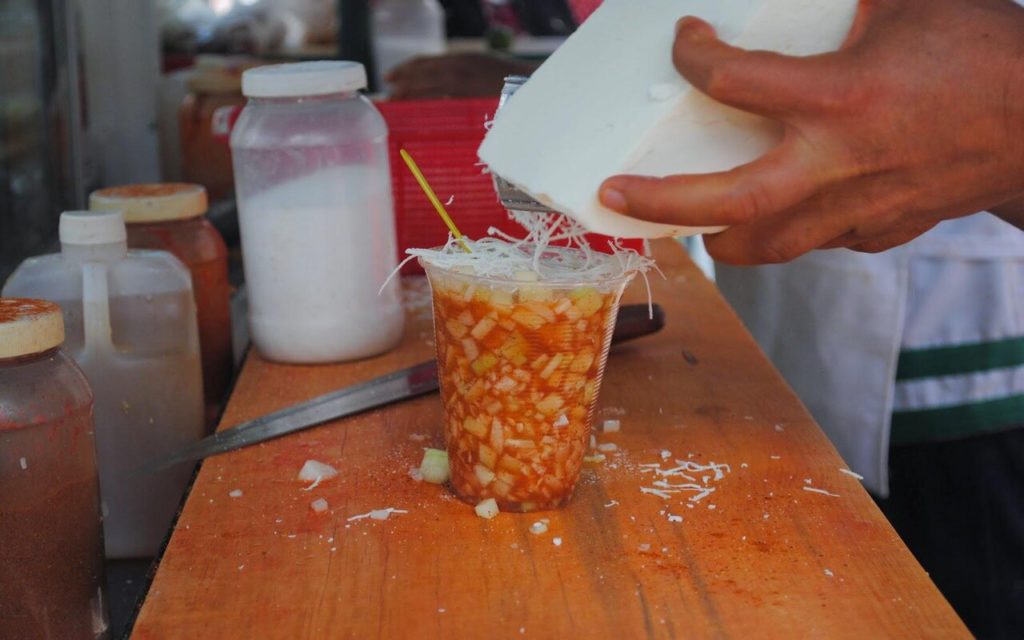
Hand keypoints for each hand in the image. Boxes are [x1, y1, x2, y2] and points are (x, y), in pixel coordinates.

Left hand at [386, 53, 537, 99]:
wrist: (528, 85)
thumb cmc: (509, 79)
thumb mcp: (482, 66)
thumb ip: (463, 73)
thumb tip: (447, 85)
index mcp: (459, 59)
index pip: (423, 62)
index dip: (404, 69)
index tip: (390, 77)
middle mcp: (455, 68)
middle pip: (419, 75)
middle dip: (401, 85)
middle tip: (388, 96)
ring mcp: (459, 83)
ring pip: (424, 88)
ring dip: (407, 96)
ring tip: (395, 104)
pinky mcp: (465, 98)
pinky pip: (438, 102)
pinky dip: (424, 106)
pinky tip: (415, 113)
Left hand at [598, 0, 1023, 263]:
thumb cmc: (980, 54)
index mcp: (844, 96)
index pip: (737, 81)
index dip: (695, 57)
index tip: (686, 43)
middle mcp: (841, 163)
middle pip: (730, 202)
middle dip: (661, 202)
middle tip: (613, 194)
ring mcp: (858, 207)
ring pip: (764, 246)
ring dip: (714, 234)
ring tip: (684, 216)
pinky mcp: (877, 232)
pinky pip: (810, 241)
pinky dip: (779, 229)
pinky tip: (772, 205)